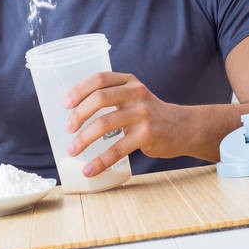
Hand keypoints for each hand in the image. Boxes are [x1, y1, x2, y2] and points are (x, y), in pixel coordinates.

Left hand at [63, 72, 183, 176]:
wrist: (184, 127)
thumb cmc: (150, 114)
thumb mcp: (134, 97)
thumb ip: (113, 97)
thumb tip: (74, 112)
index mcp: (129, 82)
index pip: (100, 79)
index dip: (79, 90)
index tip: (65, 104)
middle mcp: (136, 93)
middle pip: (99, 98)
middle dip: (78, 114)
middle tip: (67, 128)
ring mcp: (142, 113)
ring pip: (105, 123)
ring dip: (84, 139)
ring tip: (73, 150)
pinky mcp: (147, 134)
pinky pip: (118, 148)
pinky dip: (101, 161)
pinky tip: (90, 170)